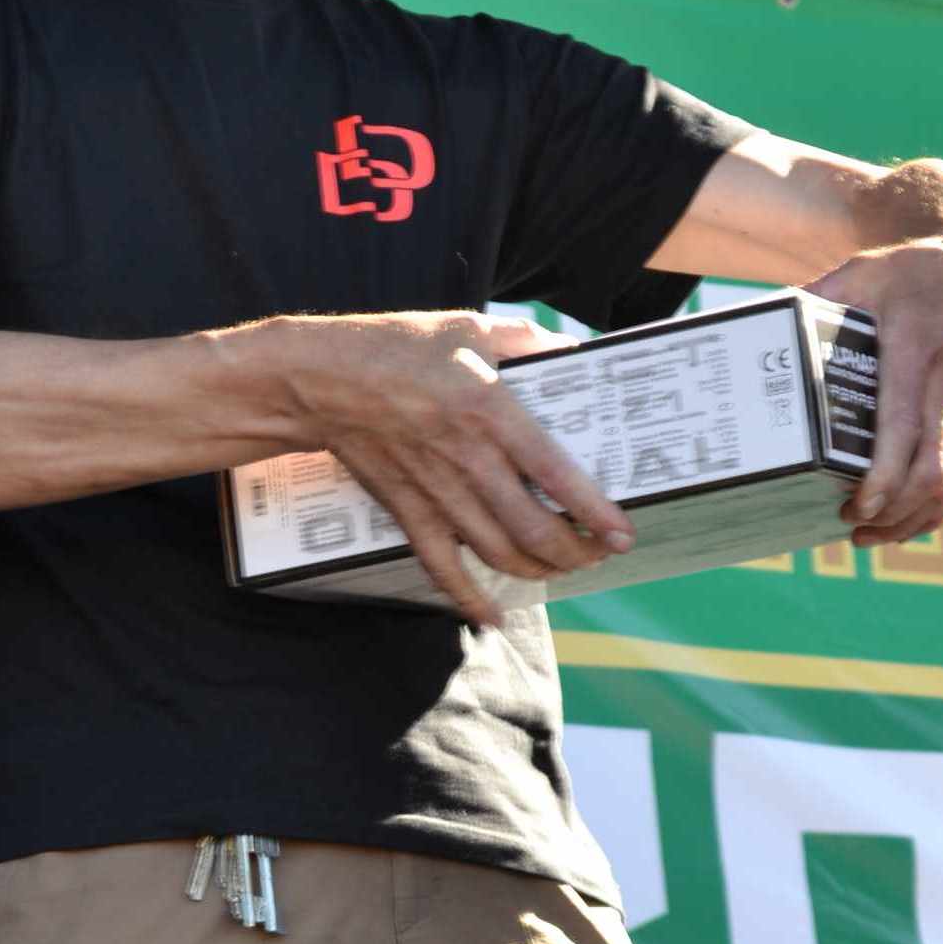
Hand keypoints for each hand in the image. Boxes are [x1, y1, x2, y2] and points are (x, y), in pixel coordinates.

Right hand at [284, 310, 635, 623]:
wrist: (320, 379)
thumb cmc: (395, 347)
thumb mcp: (469, 327)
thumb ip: (526, 341)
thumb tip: (572, 354)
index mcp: (489, 410)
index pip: (554, 474)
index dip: (593, 511)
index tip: (622, 532)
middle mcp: (467, 458)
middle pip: (532, 529)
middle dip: (575, 552)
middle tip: (598, 552)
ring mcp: (435, 490)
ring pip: (497, 553)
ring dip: (538, 570)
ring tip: (563, 567)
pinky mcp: (407, 510)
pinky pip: (442, 567)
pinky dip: (469, 598)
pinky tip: (493, 616)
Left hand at [810, 236, 942, 543]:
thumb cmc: (916, 268)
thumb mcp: (864, 272)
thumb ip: (818, 298)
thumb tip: (765, 320)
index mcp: (914, 350)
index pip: (904, 427)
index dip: (887, 475)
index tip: (860, 506)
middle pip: (935, 469)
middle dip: (897, 512)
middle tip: (853, 528)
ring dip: (918, 519)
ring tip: (874, 536)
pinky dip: (939, 505)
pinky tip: (907, 520)